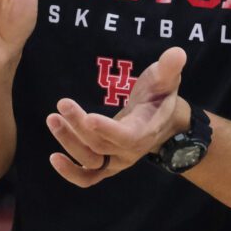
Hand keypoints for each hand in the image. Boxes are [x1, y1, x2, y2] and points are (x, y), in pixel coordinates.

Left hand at [46, 47, 187, 186]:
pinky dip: (71, 173)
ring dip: (69, 142)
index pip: (126, 136)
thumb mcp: (166, 79)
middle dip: (78, 126)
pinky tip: (53, 158)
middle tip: (62, 104)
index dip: (107, 130)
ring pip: (91, 160)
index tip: (88, 117)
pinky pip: (88, 177)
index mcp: (146, 130)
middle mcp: (130, 152)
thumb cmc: (160, 96)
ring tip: (53, 118)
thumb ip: (169, 67)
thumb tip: (177, 52)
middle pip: (101, 145)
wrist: (162, 122)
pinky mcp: (106, 165)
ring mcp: (117, 161)